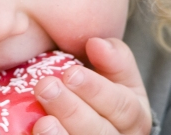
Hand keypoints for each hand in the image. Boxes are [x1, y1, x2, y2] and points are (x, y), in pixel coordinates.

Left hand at [31, 38, 151, 134]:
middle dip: (72, 110)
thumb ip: (112, 57)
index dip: (97, 90)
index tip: (71, 73)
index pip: (123, 107)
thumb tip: (97, 44)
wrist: (85, 119)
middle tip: (46, 88)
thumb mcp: (114, 73)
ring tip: (42, 122)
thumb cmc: (99, 90)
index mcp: (134, 117)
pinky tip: (35, 133)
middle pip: (100, 132)